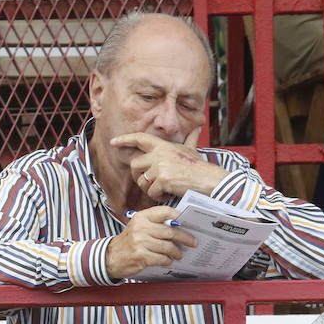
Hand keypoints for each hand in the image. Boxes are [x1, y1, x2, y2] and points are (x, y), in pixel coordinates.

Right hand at [105, 206, 197, 279]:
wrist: (110, 257)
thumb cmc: (128, 242)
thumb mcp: (138, 227)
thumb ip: (155, 224)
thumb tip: (179, 227)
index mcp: (141, 217)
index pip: (164, 212)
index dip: (179, 217)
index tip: (188, 222)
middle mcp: (140, 227)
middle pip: (170, 231)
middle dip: (185, 238)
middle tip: (193, 242)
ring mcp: (140, 242)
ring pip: (167, 246)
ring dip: (177, 252)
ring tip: (179, 254)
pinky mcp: (140, 256)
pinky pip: (161, 258)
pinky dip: (167, 260)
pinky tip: (168, 261)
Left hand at [114, 131, 228, 200]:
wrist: (209, 180)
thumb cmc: (199, 167)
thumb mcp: (192, 149)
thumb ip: (189, 139)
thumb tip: (197, 126)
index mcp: (163, 146)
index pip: (140, 138)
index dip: (125, 139)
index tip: (114, 142)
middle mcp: (159, 154)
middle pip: (134, 165)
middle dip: (139, 176)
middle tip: (151, 183)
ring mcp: (160, 166)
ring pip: (141, 180)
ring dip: (149, 189)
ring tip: (163, 189)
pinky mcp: (162, 179)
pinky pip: (150, 192)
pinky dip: (158, 196)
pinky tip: (169, 194)